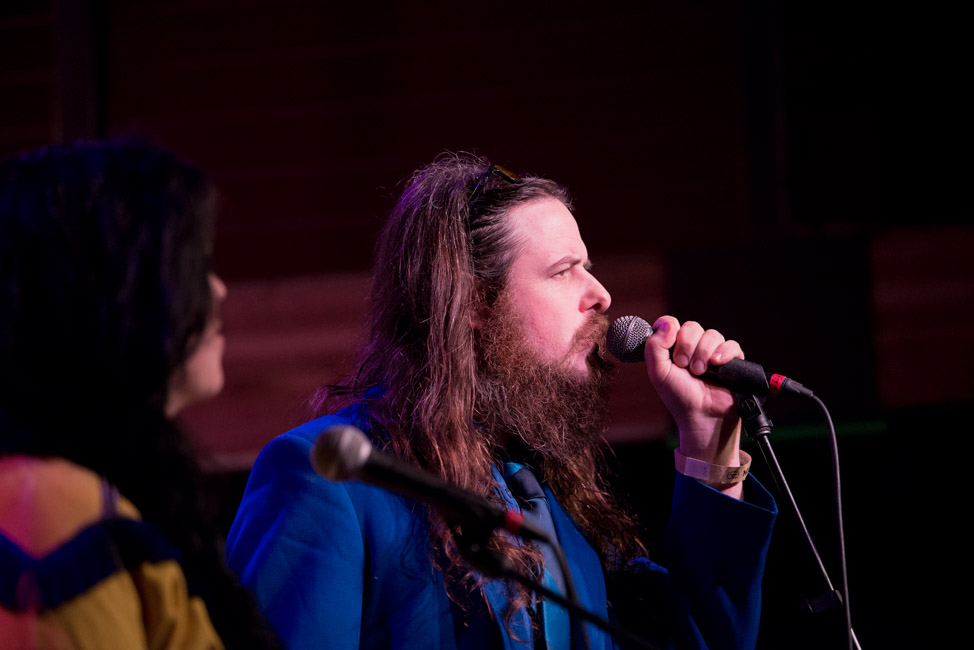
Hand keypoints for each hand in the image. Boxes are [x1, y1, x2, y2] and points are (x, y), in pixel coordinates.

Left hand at [643, 316, 743, 468]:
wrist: (701, 416)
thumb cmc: (678, 396)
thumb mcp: (658, 373)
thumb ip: (655, 347)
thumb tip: (667, 323)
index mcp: (674, 347)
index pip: (671, 323)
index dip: (670, 329)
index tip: (669, 345)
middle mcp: (693, 346)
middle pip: (692, 326)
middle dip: (687, 345)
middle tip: (684, 366)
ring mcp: (713, 352)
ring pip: (712, 334)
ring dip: (703, 353)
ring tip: (700, 372)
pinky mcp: (732, 360)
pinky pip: (731, 344)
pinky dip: (723, 353)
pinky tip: (717, 366)